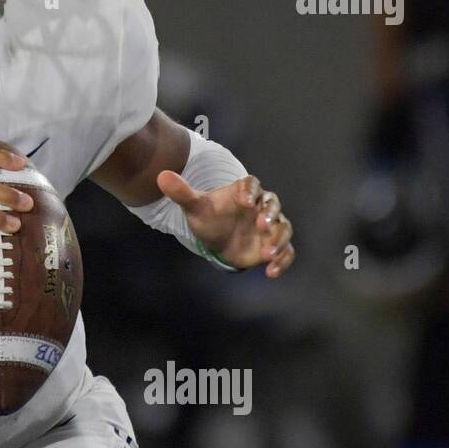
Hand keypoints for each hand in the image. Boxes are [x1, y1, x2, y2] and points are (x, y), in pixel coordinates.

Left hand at [156, 171, 294, 277]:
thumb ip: (182, 192)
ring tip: (268, 253)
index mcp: (243, 192)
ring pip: (284, 227)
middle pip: (273, 204)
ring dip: (279, 239)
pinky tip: (271, 272)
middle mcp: (261, 207)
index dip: (250, 191)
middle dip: (270, 214)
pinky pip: (286, 251)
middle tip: (262, 225)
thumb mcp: (194, 206)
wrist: (218, 240)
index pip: (252, 184)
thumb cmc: (209, 218)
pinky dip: (283, 261)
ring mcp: (271, 226)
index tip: (246, 201)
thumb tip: (161, 175)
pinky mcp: (274, 245)